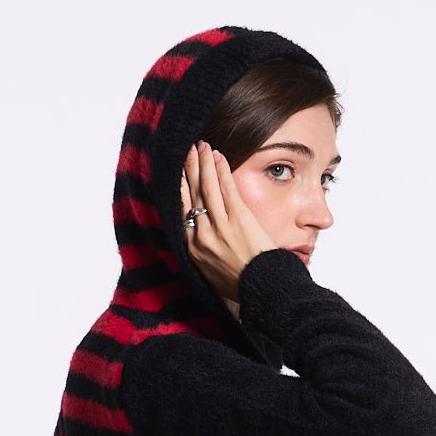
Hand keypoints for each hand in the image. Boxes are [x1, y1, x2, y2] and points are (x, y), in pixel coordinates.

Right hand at [179, 140, 276, 301]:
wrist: (261, 290)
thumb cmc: (239, 286)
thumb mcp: (211, 275)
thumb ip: (203, 255)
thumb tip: (199, 244)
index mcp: (192, 250)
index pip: (181, 213)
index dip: (178, 190)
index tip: (175, 175)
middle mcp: (202, 235)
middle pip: (192, 195)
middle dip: (188, 169)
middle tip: (185, 150)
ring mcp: (220, 226)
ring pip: (206, 187)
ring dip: (203, 163)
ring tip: (201, 145)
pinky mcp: (238, 219)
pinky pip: (226, 188)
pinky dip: (221, 170)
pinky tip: (218, 156)